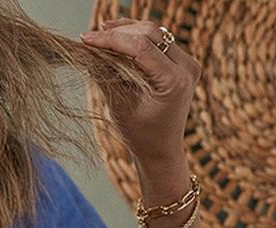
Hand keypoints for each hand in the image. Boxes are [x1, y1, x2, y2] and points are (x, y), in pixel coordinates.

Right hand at [80, 17, 200, 189]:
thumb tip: (88, 50)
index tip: (87, 39)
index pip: (140, 47)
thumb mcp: (120, 107)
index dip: (111, 39)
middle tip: (92, 36)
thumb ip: (107, 75)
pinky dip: (137, 36)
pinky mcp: (183, 61)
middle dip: (119, 32)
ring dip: (127, 30)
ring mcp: (188, 63)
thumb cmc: (141, 136)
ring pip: (154, 32)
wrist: (162, 151)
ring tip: (102, 32)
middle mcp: (187, 68)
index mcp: (174, 82)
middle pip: (150, 33)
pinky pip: (159, 40)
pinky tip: (118, 33)